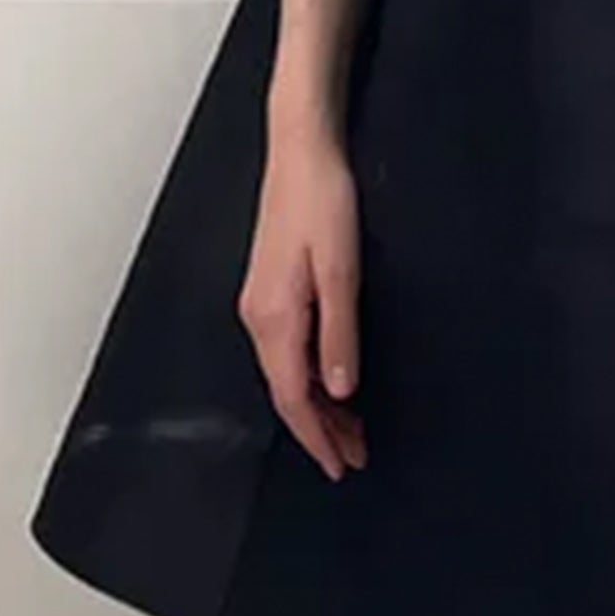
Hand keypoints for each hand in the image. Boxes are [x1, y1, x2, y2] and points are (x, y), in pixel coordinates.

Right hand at [240, 118, 367, 477]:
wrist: (300, 150)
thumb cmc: (322, 200)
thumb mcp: (342, 270)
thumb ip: (340, 333)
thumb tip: (340, 389)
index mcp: (275, 318)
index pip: (294, 397)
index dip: (317, 437)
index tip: (340, 465)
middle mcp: (260, 317)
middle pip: (288, 392)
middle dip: (320, 430)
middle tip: (354, 457)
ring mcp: (261, 304)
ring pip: (287, 375)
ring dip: (317, 407)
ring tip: (350, 431)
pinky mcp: (270, 290)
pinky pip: (287, 353)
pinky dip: (309, 379)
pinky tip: (330, 384)